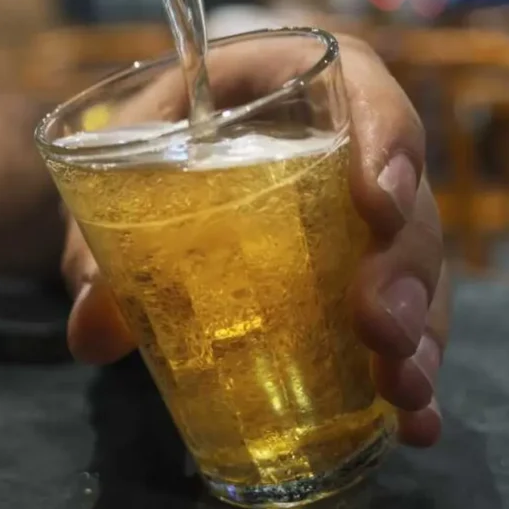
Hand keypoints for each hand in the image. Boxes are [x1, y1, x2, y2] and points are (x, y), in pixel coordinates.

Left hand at [60, 34, 448, 447]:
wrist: (155, 162)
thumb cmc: (149, 142)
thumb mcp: (118, 170)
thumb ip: (101, 242)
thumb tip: (90, 334)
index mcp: (288, 85)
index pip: (358, 85)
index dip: (384, 136)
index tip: (378, 202)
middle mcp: (345, 147)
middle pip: (404, 196)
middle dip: (401, 267)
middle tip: (377, 328)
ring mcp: (363, 216)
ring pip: (416, 266)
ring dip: (418, 331)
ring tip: (403, 392)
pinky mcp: (365, 274)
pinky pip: (408, 316)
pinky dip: (413, 369)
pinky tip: (417, 423)